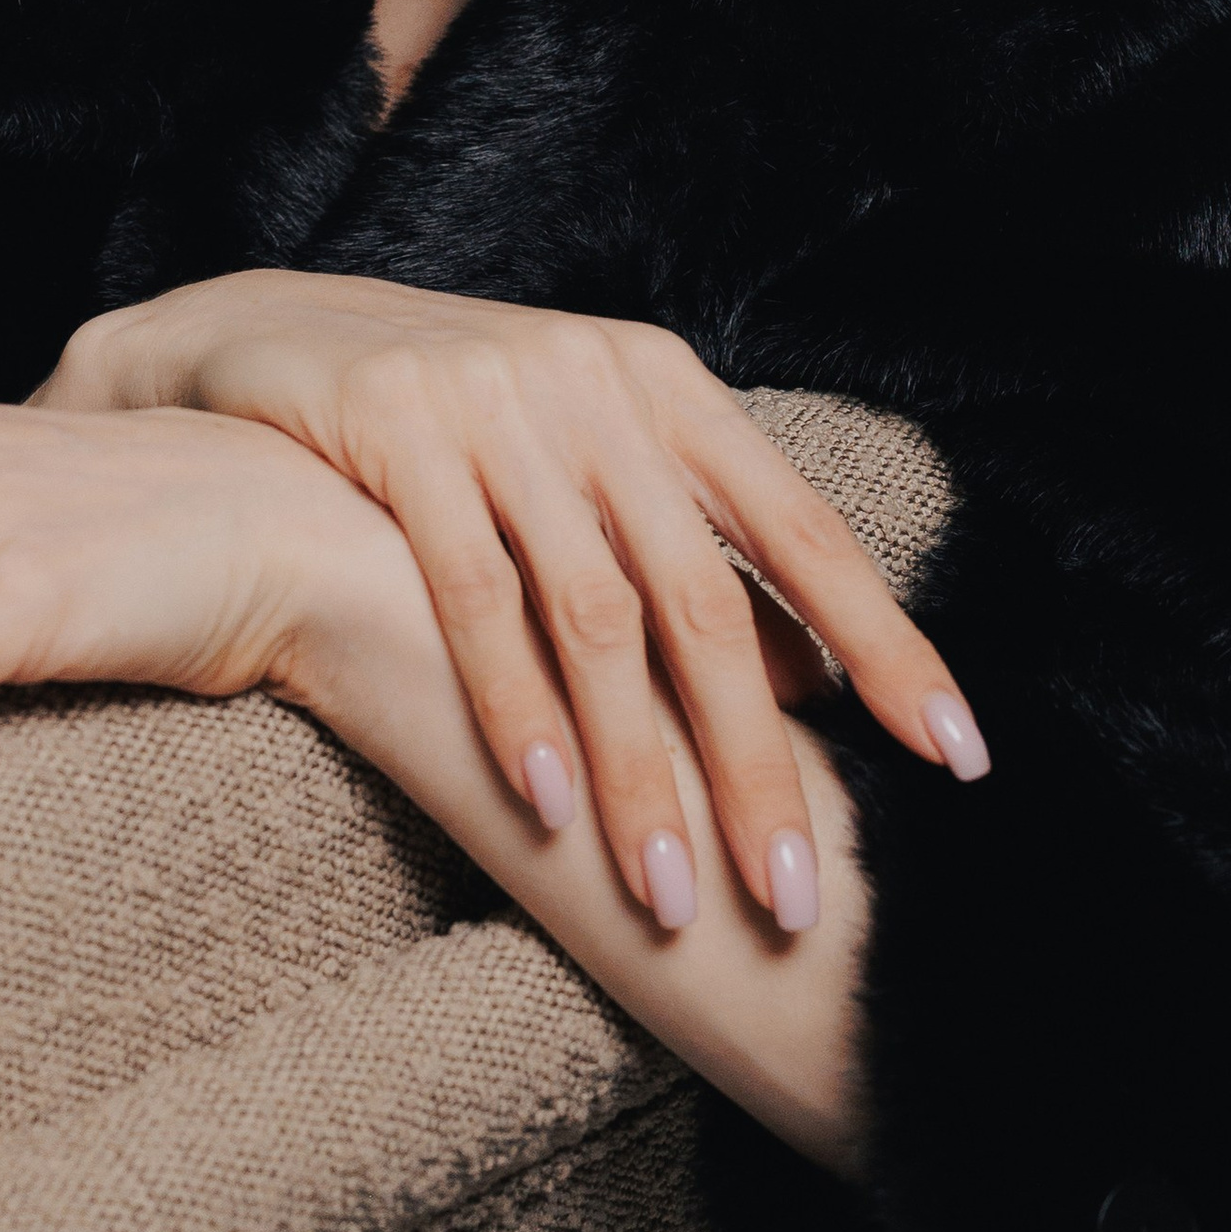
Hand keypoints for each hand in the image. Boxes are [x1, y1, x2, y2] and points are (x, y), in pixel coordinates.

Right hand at [33, 271, 988, 931]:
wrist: (273, 334)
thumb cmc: (457, 424)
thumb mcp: (588, 453)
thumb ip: (686, 547)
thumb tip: (810, 685)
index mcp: (667, 385)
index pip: (803, 530)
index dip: (886, 644)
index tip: (957, 759)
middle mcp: (598, 382)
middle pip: (704, 599)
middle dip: (755, 760)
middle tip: (793, 897)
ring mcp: (496, 398)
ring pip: (593, 613)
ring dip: (636, 767)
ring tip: (666, 893)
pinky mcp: (394, 420)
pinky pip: (470, 588)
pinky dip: (513, 702)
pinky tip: (542, 801)